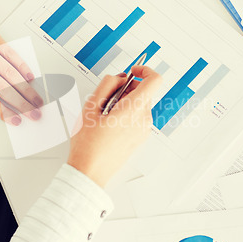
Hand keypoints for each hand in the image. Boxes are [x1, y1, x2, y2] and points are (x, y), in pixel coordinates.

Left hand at [0, 2, 42, 124]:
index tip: (15, 119)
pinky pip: (10, 53)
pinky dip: (21, 65)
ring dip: (26, 88)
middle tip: (34, 113)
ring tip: (36, 99)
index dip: (3, 111)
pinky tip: (29, 76)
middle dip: (21, 104)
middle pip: (3, 87)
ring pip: (10, 73)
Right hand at [67, 66, 161, 187]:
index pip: (154, 80)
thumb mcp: (91, 107)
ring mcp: (143, 130)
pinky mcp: (140, 137)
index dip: (144, 70)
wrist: (91, 171)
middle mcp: (143, 119)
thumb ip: (107, 85)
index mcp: (133, 109)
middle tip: (106, 98)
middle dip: (127, 88)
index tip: (132, 72)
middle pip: (143, 92)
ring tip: (104, 115)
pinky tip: (108, 123)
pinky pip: (137, 116)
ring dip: (124, 101)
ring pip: (139, 104)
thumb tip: (119, 78)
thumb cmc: (89, 144)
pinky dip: (126, 113)